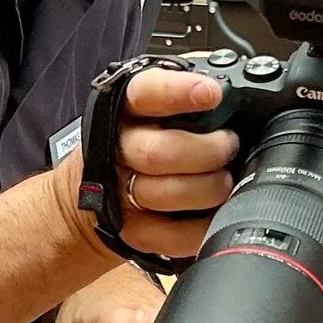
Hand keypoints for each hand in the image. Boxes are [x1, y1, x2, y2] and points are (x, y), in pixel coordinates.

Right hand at [56, 67, 238, 263]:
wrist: (90, 193)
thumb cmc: (141, 140)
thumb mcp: (155, 106)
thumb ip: (187, 92)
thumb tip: (232, 88)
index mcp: (126, 108)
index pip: (146, 93)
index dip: (179, 92)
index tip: (212, 93)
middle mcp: (118, 149)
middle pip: (159, 153)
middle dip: (206, 152)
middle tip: (229, 145)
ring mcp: (121, 193)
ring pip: (167, 193)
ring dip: (208, 188)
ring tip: (224, 179)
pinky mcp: (133, 231)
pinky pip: (174, 234)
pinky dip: (203, 225)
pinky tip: (215, 212)